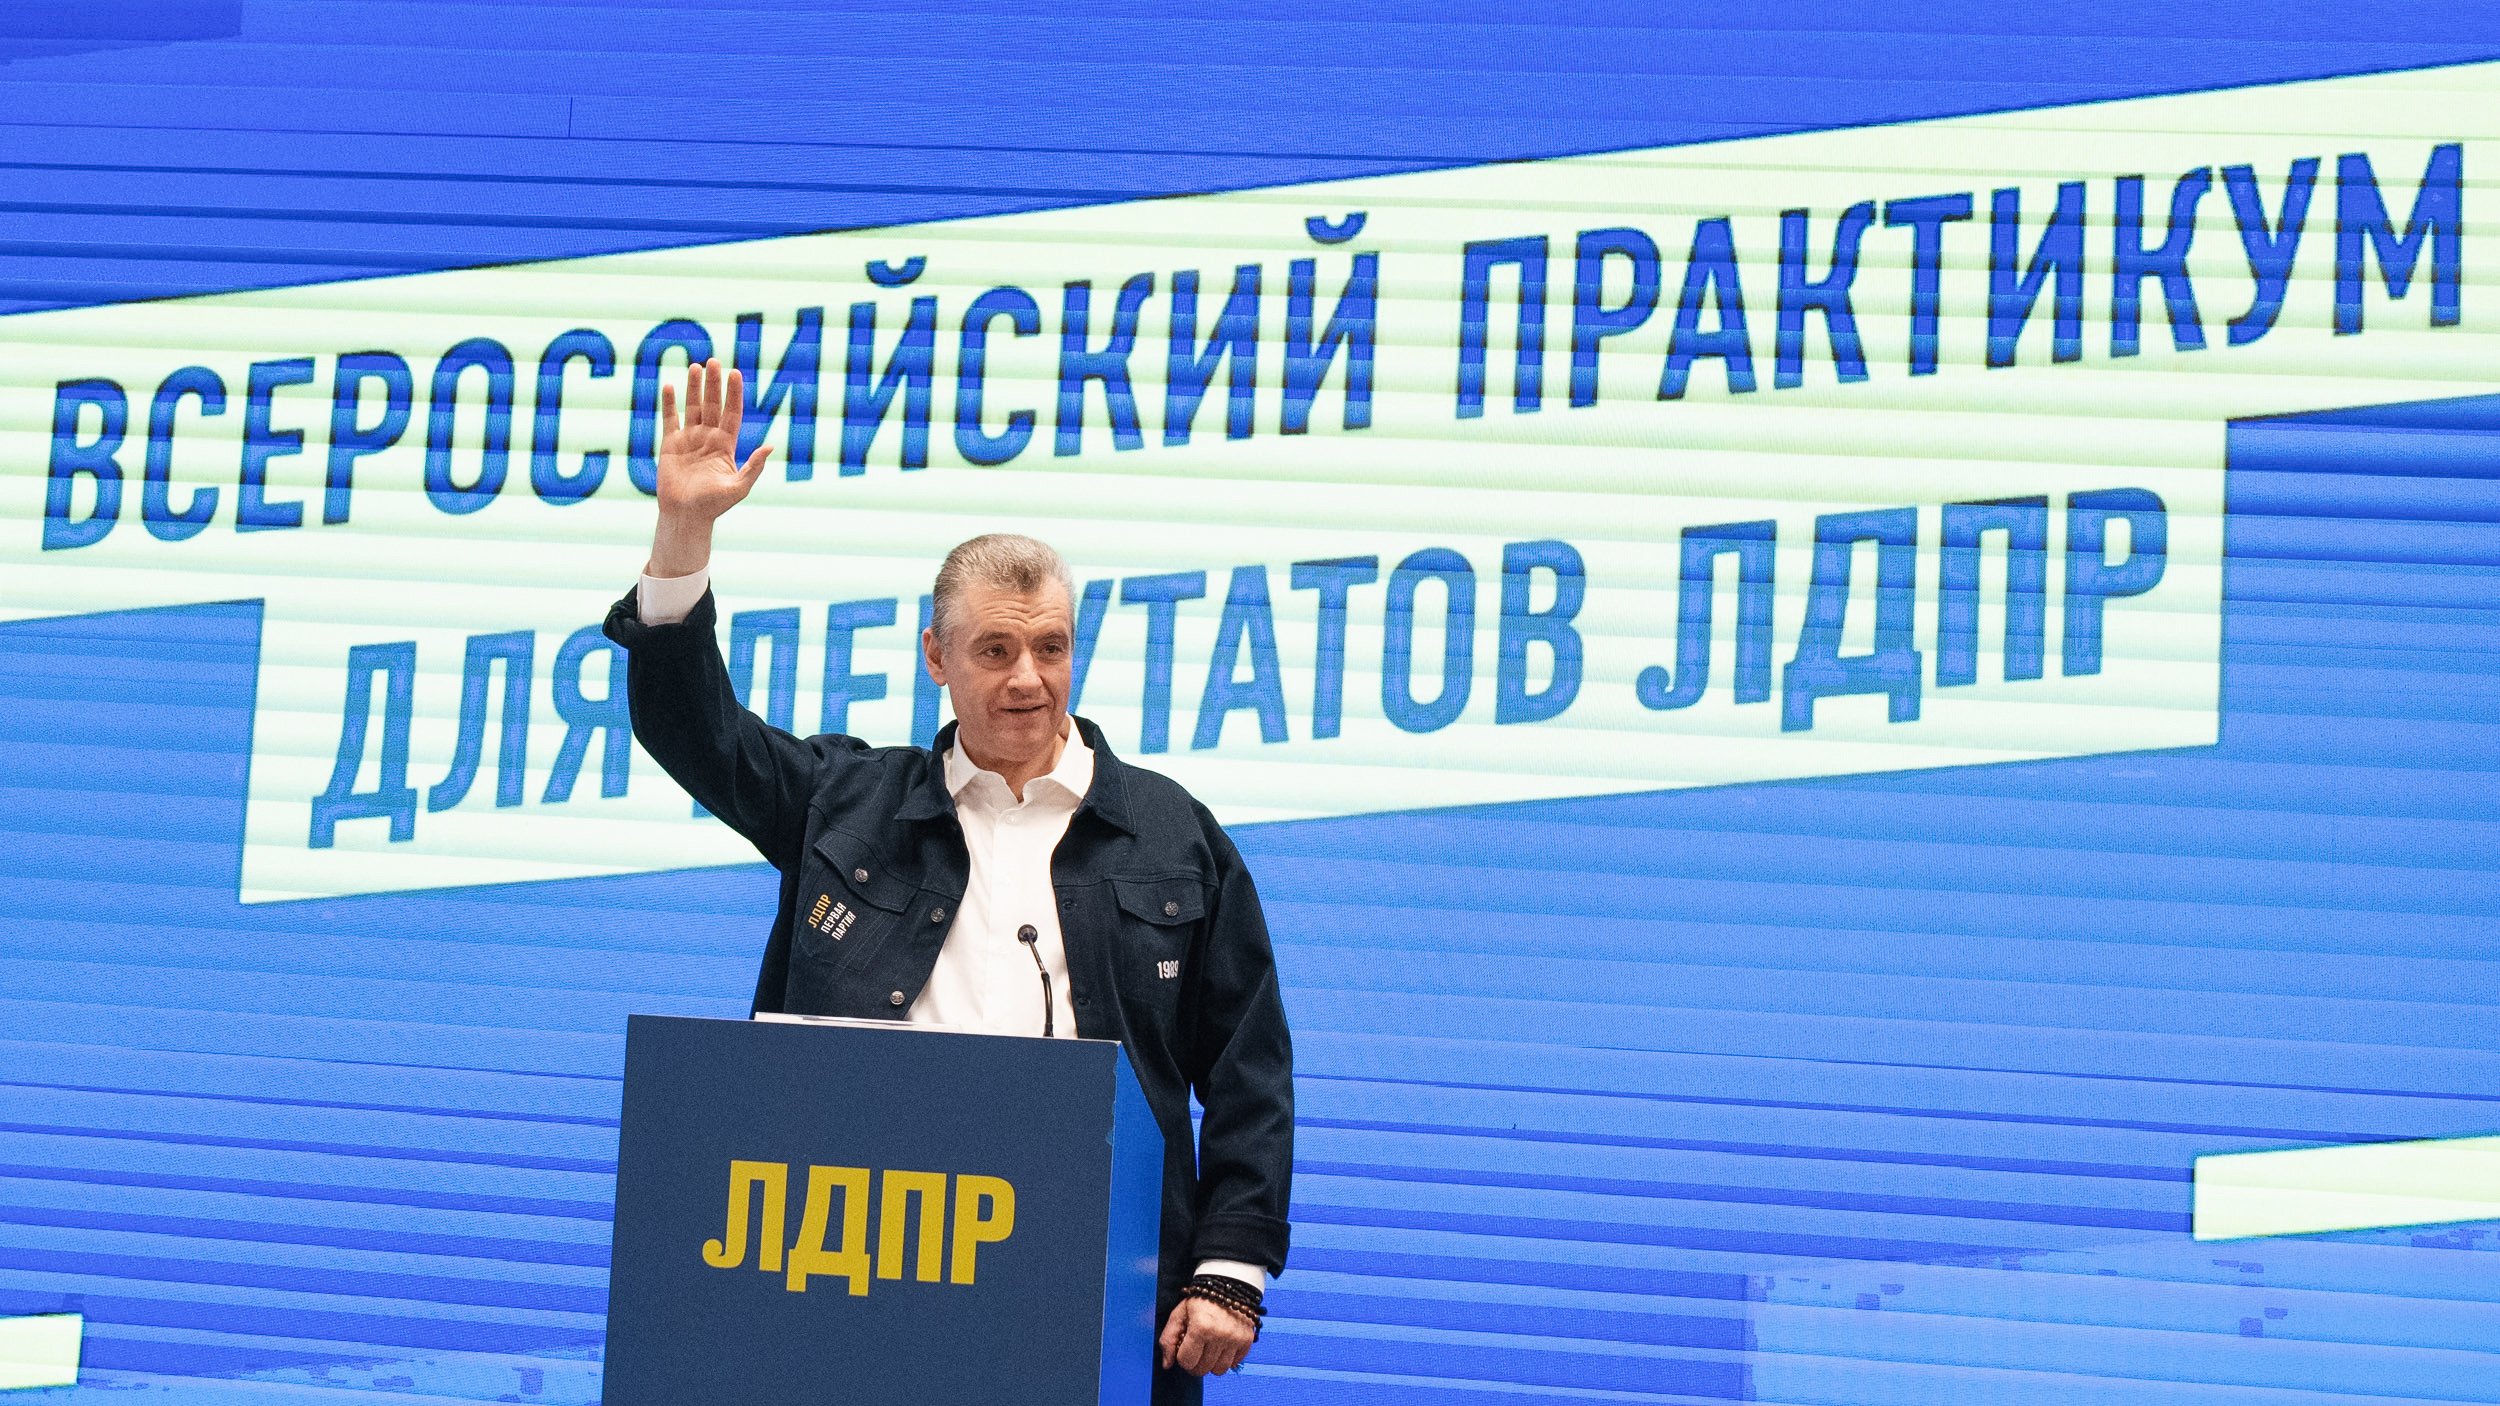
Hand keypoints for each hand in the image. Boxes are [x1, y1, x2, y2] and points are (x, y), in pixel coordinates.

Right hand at [645, 358, 770, 577]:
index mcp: (726, 445)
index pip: (732, 413)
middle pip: (713, 405)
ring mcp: (689, 439)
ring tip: (696, 366)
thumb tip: (770, 446)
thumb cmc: (714, 505)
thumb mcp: (738, 487)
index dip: (734, 394)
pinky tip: (669, 385)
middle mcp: (708, 438)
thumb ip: (754, 466)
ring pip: (693, 407)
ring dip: (694, 387)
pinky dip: (669, 402)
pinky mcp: (670, 444)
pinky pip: (670, 419)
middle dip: (714, 384)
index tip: (736, 374)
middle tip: (715, 361)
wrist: (686, 516)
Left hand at [1158, 1295, 1254, 1376]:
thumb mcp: (1179, 1314)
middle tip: (1196, 1349)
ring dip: (1211, 1363)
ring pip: (1219, 1370)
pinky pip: (1234, 1363)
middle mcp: (1220, 1335)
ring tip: (1209, 1348)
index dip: (1182, 1357)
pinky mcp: (1246, 1340)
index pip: (1186, 1362)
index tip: (1184, 1347)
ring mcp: (1235, 1339)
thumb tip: (1167, 1364)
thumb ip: (1168, 1339)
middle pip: (1202, 1369)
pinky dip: (1226, 1359)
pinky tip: (1222, 1346)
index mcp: (1200, 1328)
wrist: (1228, 1285)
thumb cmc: (1201, 1299)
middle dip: (1195, 1362)